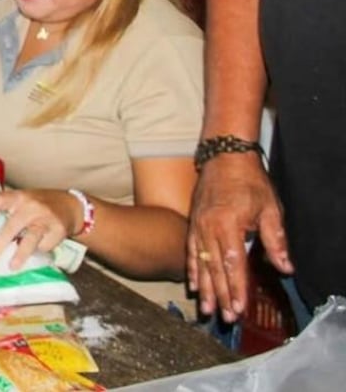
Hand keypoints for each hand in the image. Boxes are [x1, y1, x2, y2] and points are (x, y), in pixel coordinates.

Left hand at [0, 188, 78, 271]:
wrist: (71, 205)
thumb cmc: (39, 205)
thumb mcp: (23, 201)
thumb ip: (8, 211)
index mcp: (18, 197)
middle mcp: (31, 206)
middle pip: (12, 225)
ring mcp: (46, 218)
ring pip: (31, 238)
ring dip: (20, 254)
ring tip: (12, 266)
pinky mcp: (59, 230)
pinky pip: (45, 245)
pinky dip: (38, 251)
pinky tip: (35, 252)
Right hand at [187, 154, 290, 321]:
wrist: (224, 157)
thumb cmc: (250, 182)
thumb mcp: (270, 208)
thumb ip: (275, 240)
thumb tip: (285, 268)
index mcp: (229, 224)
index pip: (234, 263)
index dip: (237, 288)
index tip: (240, 308)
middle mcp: (209, 227)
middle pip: (215, 268)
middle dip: (221, 294)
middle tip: (225, 317)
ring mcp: (198, 226)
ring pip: (200, 263)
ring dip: (205, 288)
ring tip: (207, 309)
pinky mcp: (193, 223)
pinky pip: (190, 251)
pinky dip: (192, 269)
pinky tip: (194, 284)